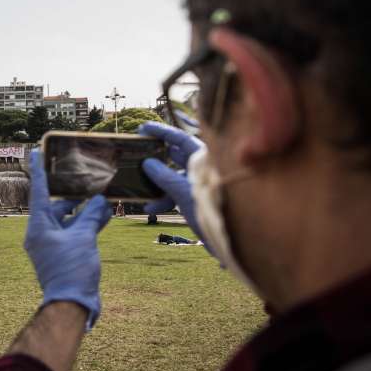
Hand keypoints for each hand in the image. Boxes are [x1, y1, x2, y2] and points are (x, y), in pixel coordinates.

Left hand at [25, 150, 112, 329]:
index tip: (36, 151)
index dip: (40, 170)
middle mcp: (42, 234)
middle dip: (73, 194)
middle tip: (87, 178)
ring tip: (104, 197)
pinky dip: (88, 224)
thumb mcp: (83, 237)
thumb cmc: (72, 270)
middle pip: (56, 206)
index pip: (39, 192)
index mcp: (38, 227)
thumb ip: (91, 215)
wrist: (73, 304)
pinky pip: (76, 232)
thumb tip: (100, 200)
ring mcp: (53, 245)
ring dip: (85, 210)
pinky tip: (105, 214)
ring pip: (69, 220)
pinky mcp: (65, 254)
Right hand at [138, 122, 210, 248]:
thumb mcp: (186, 195)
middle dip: (156, 157)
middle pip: (176, 156)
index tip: (143, 128)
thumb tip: (147, 163)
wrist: (234, 242)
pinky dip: (164, 199)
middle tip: (137, 153)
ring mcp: (202, 183)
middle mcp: (204, 168)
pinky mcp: (199, 198)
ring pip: (174, 177)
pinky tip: (151, 209)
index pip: (181, 139)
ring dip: (157, 184)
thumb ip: (166, 178)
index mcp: (206, 160)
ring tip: (140, 190)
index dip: (161, 132)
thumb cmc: (215, 213)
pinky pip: (178, 193)